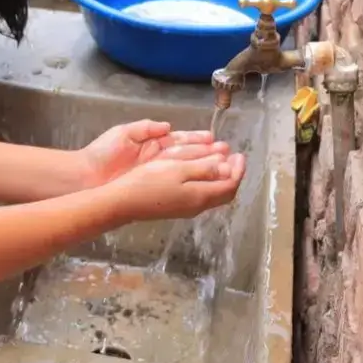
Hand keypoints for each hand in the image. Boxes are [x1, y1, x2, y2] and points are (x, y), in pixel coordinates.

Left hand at [79, 120, 228, 184]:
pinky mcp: (152, 186)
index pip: (180, 140)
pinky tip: (205, 179)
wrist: (86, 177)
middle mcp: (157, 158)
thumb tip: (167, 126)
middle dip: (207, 152)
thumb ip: (146, 128)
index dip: (197, 139)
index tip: (213, 139)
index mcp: (151, 143)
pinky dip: (190, 179)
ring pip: (185, 167)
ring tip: (223, 162)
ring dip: (203, 165)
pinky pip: (174, 181)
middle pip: (187, 154)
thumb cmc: (102, 153)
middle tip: (226, 151)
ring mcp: (156, 173)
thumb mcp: (123, 133)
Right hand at [111, 154, 245, 219]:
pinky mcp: (176, 207)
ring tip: (219, 162)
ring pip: (213, 194)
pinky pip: (202, 195)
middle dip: (232, 174)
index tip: (238, 154)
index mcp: (201, 195)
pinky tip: (200, 173)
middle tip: (233, 158)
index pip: (230, 185)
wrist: (124, 203)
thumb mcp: (177, 169)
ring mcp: (186, 208)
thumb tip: (224, 167)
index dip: (238, 170)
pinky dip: (208, 182)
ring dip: (220, 178)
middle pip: (224, 193)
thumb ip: (203, 169)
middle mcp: (198, 205)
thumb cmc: (149, 182)